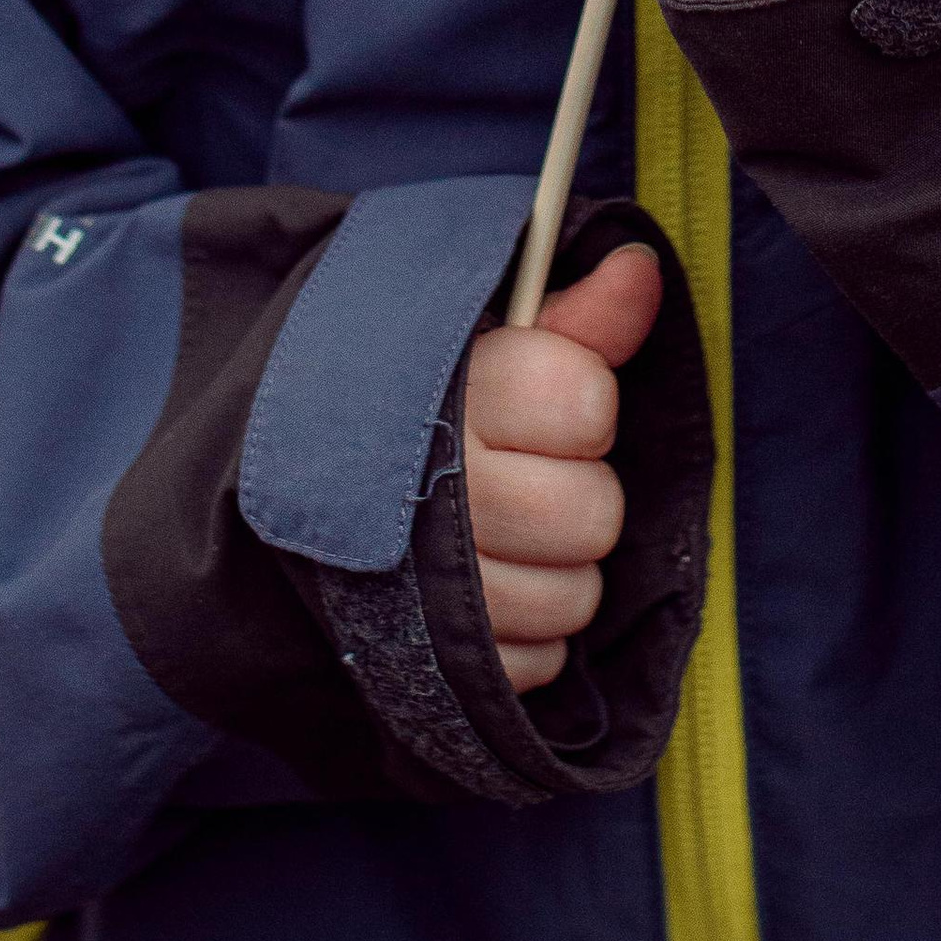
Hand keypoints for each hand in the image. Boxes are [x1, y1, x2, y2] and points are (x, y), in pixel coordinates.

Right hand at [464, 243, 661, 693]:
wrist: (300, 494)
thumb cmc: (427, 407)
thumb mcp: (491, 342)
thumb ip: (575, 315)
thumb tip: (640, 270)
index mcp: (447, 401)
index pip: (583, 404)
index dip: (581, 399)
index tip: (545, 395)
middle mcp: (435, 500)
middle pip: (592, 514)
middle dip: (577, 487)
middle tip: (529, 469)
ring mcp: (434, 598)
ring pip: (575, 596)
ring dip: (558, 566)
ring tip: (509, 531)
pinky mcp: (443, 670)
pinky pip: (543, 659)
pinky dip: (530, 631)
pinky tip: (492, 589)